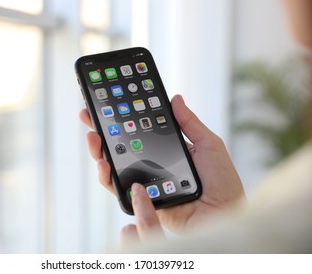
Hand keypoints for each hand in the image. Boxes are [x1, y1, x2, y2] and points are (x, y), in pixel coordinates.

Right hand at [79, 94, 245, 235]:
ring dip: (98, 152)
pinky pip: (119, 188)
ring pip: (113, 167)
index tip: (108, 104)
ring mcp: (144, 181)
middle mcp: (151, 164)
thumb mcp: (208, 144)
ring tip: (93, 138)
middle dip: (101, 131)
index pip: (137, 131)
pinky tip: (105, 164)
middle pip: (120, 147)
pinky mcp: (141, 199)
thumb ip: (189, 123)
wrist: (224, 213)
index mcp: (166, 149)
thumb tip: (175, 99)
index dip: (121, 119)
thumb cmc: (222, 181)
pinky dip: (107, 177)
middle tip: (88, 116)